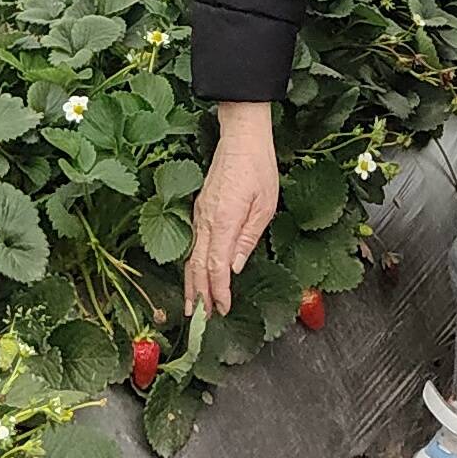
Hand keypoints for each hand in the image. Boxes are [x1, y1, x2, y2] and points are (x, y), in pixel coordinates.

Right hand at [187, 105, 280, 317]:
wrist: (241, 136)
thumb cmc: (258, 167)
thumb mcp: (265, 205)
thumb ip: (248, 238)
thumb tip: (234, 268)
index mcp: (225, 220)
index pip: (216, 267)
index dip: (218, 292)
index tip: (223, 310)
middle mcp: (207, 219)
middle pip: (198, 266)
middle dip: (199, 295)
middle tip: (201, 321)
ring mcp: (200, 213)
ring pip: (192, 256)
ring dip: (191, 283)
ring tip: (191, 306)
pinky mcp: (200, 209)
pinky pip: (193, 243)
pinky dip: (192, 264)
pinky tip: (195, 275)